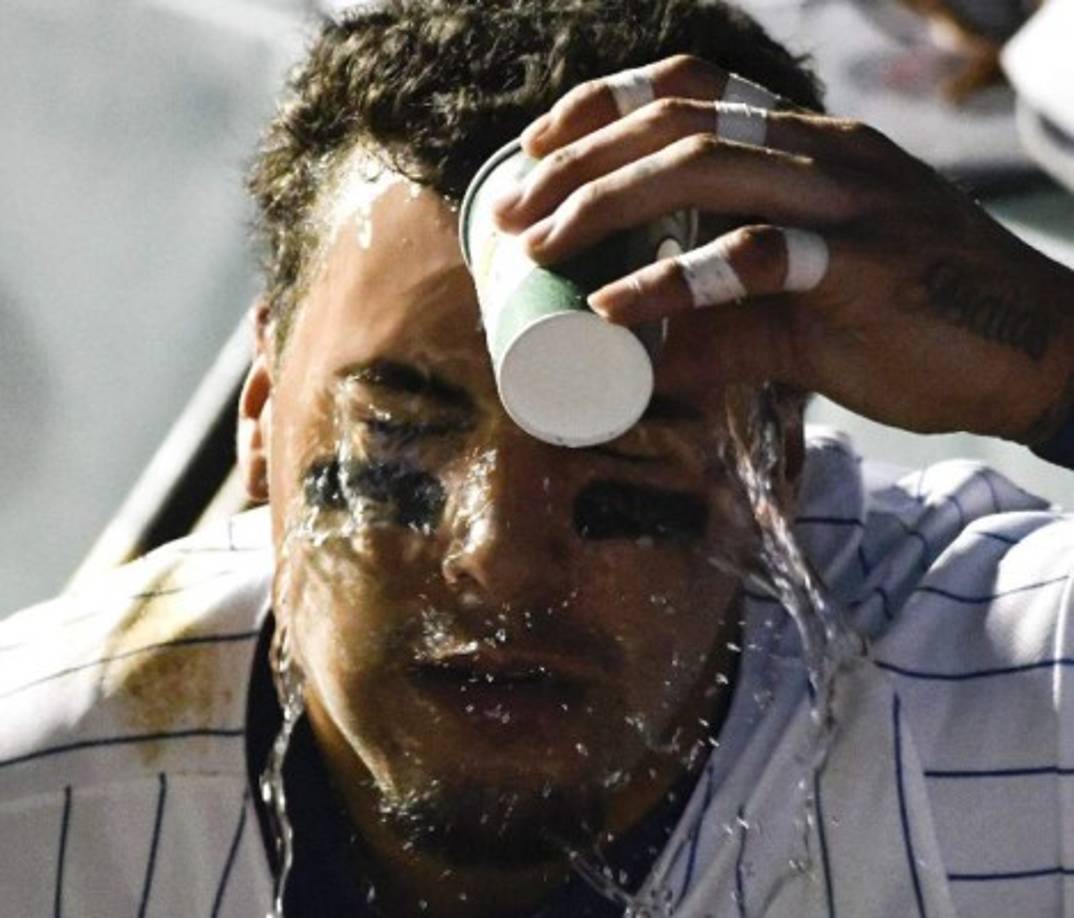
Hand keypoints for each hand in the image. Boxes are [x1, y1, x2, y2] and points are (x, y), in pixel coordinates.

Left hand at [492, 55, 1073, 446]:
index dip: (606, 106)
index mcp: (808, 149)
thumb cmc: (918, 325)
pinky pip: (757, 256)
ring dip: (607, 203)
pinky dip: (675, 280)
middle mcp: (824, 154)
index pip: (694, 89)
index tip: (538, 149)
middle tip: (514, 212)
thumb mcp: (802, 323)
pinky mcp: (868, 265)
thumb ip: (723, 332)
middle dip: (580, 160)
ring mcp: (850, 201)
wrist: (1035, 353)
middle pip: (678, 121)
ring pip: (707, 166)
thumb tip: (636, 361)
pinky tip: (614, 307)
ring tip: (541, 246)